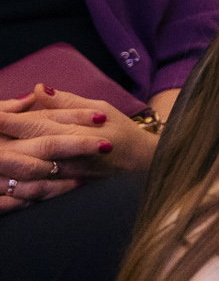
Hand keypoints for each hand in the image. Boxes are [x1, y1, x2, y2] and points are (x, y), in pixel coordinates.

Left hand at [0, 85, 158, 175]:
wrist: (143, 164)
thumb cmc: (122, 132)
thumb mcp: (101, 108)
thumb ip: (67, 101)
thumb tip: (40, 88)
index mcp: (75, 131)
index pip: (33, 124)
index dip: (8, 118)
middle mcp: (67, 155)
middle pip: (23, 147)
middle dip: (1, 139)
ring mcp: (64, 176)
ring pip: (24, 171)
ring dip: (5, 163)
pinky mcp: (63, 190)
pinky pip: (32, 191)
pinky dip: (15, 188)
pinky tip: (2, 182)